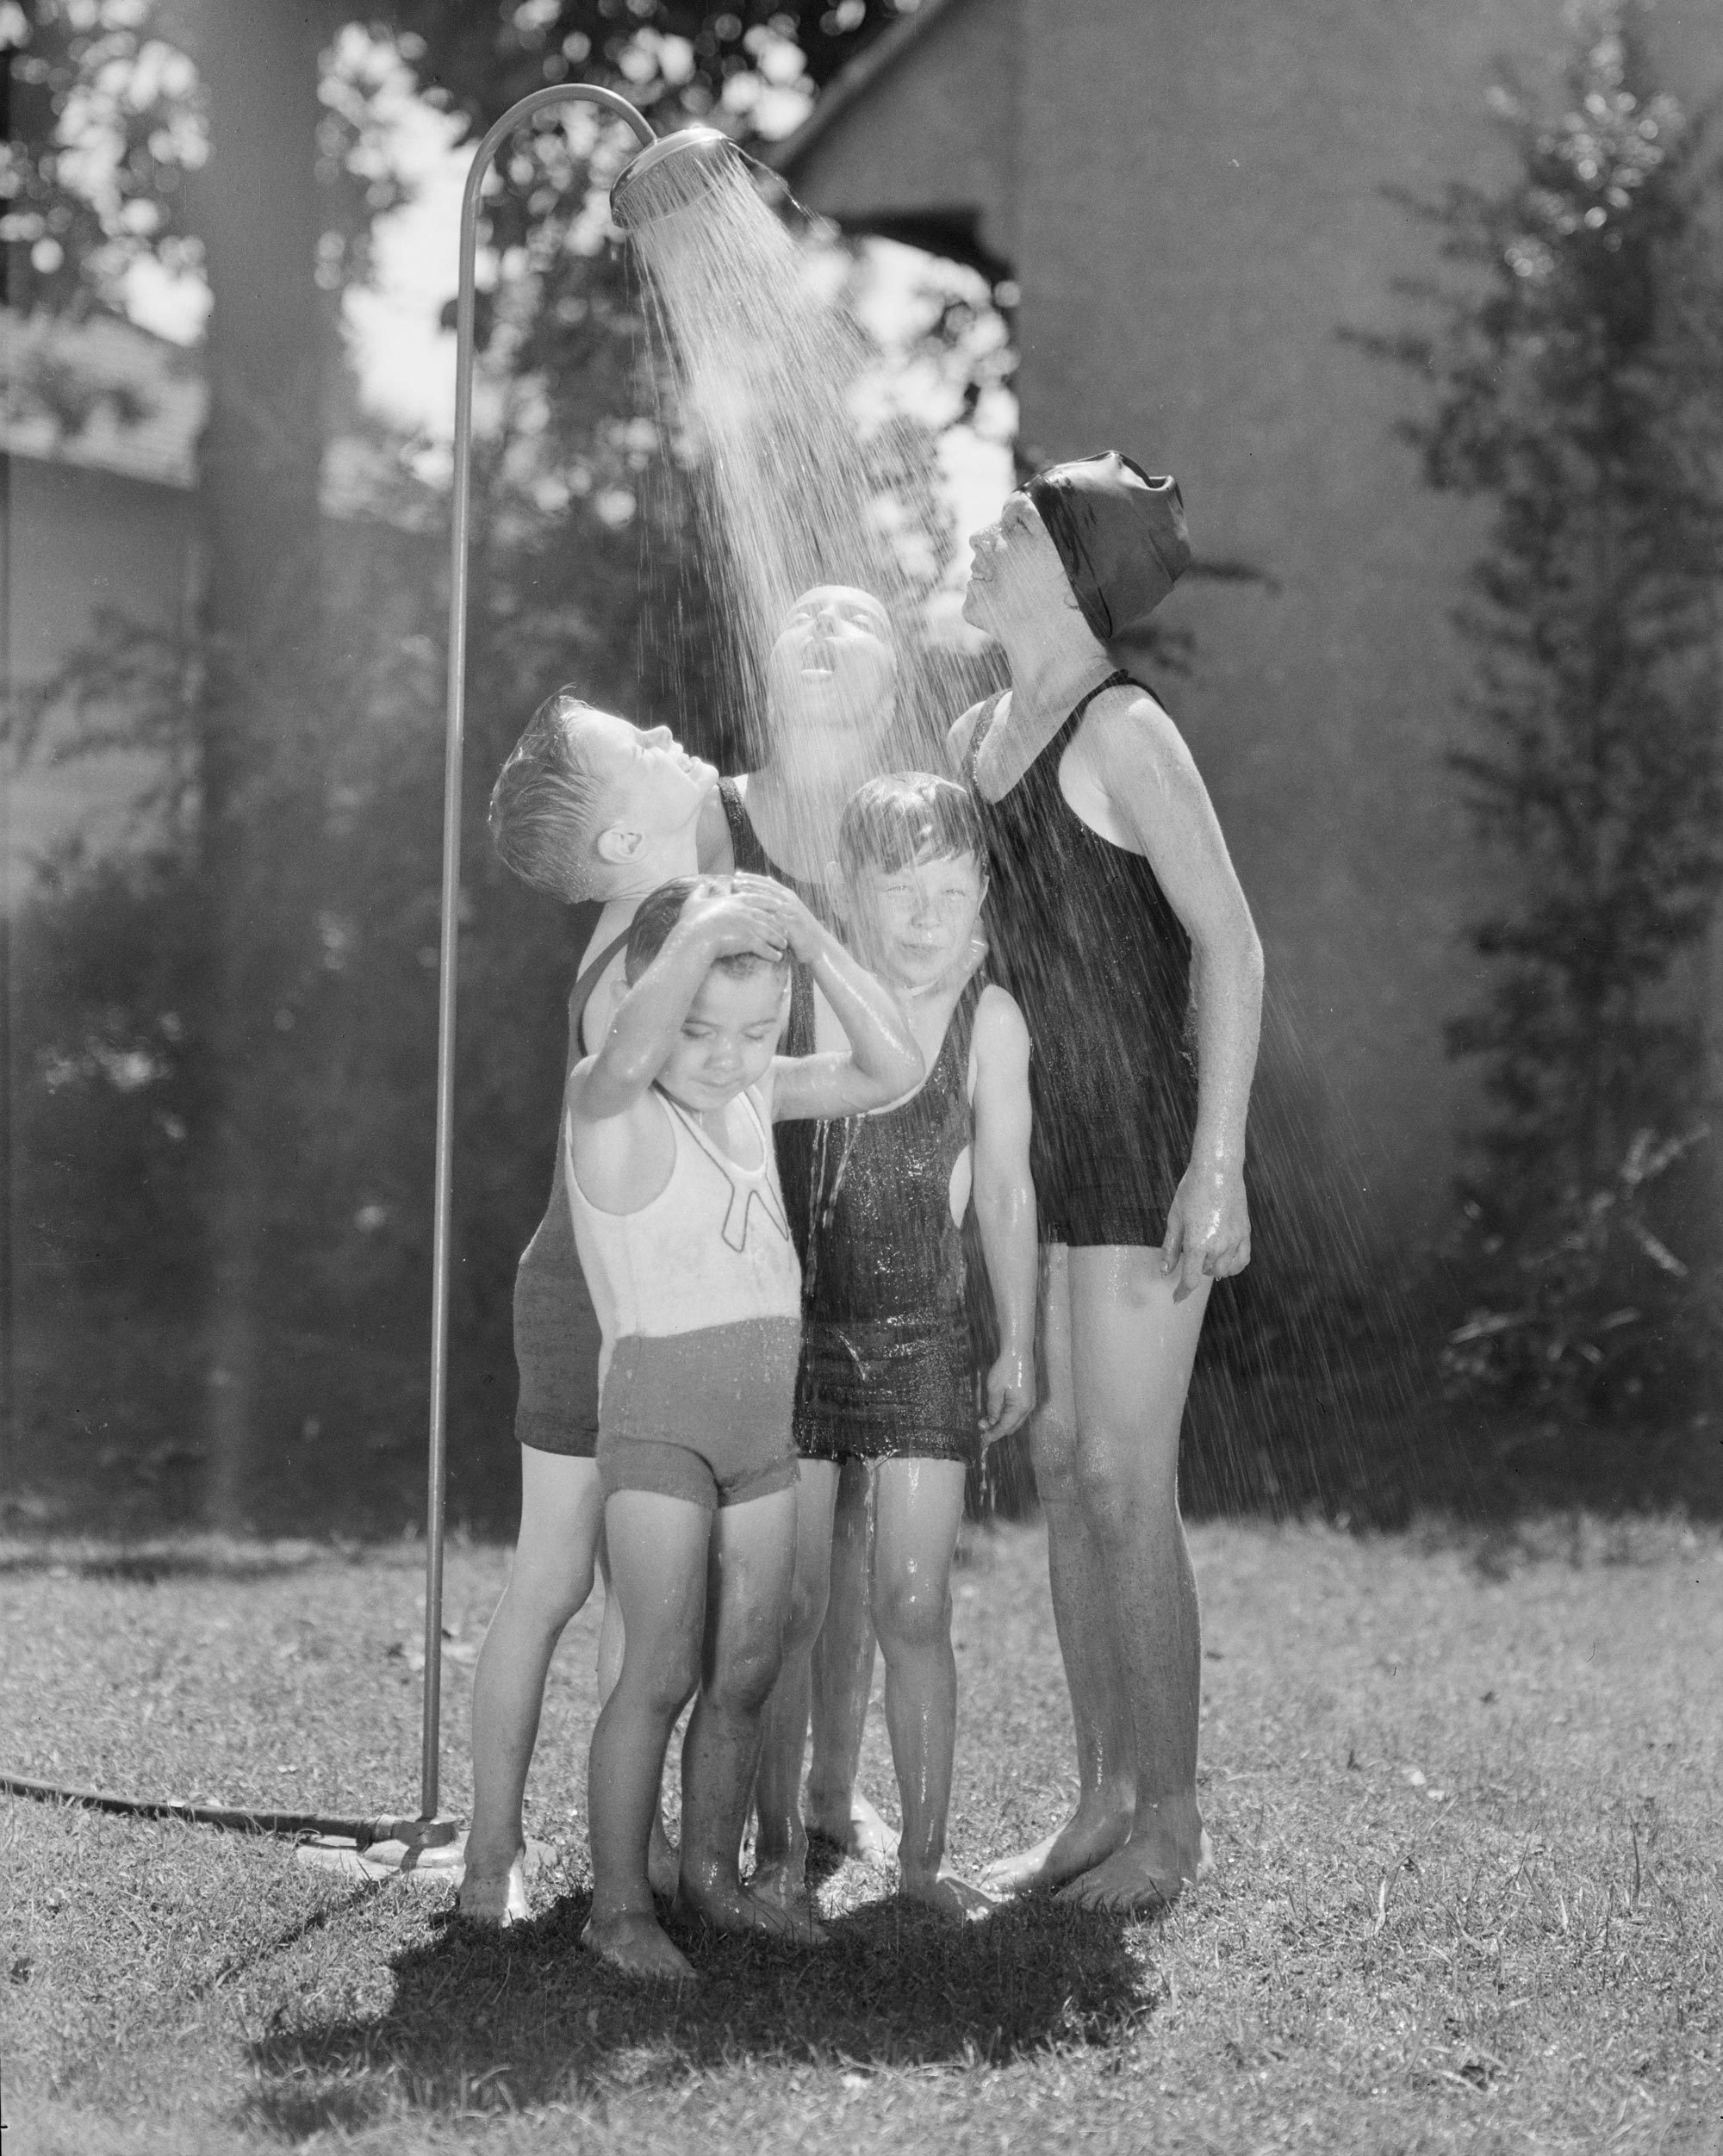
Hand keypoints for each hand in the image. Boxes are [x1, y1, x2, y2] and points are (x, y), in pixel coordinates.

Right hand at [680, 881, 788, 963]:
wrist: (694, 937)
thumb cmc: (692, 921)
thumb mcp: (694, 902)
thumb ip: (701, 891)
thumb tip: (703, 883)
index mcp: (735, 901)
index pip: (757, 898)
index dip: (770, 901)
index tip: (779, 904)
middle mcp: (745, 911)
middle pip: (767, 917)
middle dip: (778, 923)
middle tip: (786, 929)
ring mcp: (748, 925)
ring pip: (769, 932)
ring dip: (778, 939)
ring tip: (784, 945)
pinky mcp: (748, 940)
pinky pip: (764, 948)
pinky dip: (772, 953)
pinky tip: (777, 957)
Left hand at [731, 871, 823, 961]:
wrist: (818, 946)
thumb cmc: (802, 932)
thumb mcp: (790, 914)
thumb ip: (779, 903)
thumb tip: (768, 888)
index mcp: (788, 897)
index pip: (768, 883)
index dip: (753, 878)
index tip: (738, 875)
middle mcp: (789, 900)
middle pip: (766, 887)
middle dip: (750, 882)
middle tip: (735, 878)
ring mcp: (791, 910)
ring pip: (768, 897)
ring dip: (753, 891)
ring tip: (739, 888)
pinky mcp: (790, 922)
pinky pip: (773, 914)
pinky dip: (760, 910)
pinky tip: (748, 908)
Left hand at [981, 1347, 1033, 1442]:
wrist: (1018, 1351)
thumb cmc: (1006, 1368)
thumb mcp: (994, 1390)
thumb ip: (993, 1409)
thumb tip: (991, 1423)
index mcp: (1020, 1408)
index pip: (1005, 1428)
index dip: (993, 1435)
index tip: (983, 1440)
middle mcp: (1028, 1407)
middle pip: (1011, 1426)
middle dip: (996, 1429)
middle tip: (981, 1426)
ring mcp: (1029, 1401)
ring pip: (1014, 1420)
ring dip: (1001, 1421)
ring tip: (986, 1417)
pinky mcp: (1028, 1396)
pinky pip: (1017, 1411)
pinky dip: (1007, 1414)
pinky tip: (996, 1409)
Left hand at [1160, 1161, 1250, 1302]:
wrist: (1218, 1170)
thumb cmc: (1192, 1191)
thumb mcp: (1175, 1219)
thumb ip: (1170, 1248)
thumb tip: (1165, 1271)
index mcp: (1197, 1243)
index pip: (1191, 1280)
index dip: (1182, 1292)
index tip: (1176, 1298)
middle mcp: (1218, 1245)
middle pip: (1207, 1273)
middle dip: (1196, 1269)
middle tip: (1189, 1252)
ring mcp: (1235, 1240)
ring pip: (1225, 1270)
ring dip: (1213, 1268)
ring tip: (1205, 1254)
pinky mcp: (1245, 1233)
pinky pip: (1242, 1260)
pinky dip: (1234, 1266)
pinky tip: (1225, 1261)